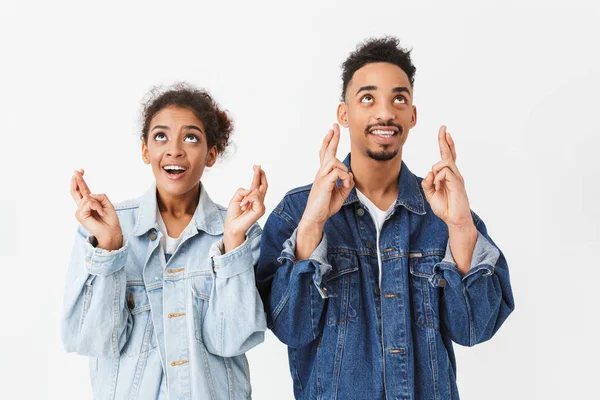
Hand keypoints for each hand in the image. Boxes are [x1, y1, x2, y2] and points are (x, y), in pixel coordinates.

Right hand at [70, 169, 121, 249]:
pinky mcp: (80, 215)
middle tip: (76, 170)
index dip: (81, 180)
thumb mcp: (107, 204)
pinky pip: (89, 203)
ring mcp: (80, 211)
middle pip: (76, 191)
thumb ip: (99, 196)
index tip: (81, 170)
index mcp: (89, 204)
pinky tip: (100, 213)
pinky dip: (97, 206)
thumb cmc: (110, 220)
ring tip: (102, 211)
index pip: (83, 190)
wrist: (112, 231)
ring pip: (87, 197)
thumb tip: (89, 195)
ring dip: (98, 203)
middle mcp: (83, 207)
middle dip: (77, 180)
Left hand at [223, 165, 267, 251]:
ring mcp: (261, 205)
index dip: (258, 175)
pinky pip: (256, 198)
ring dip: (248, 195)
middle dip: (260, 175)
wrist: (232, 226)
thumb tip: (251, 189)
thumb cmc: (234, 214)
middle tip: (257, 167)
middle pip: (263, 185)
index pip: (258, 184)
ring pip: (259, 191)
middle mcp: (259, 201)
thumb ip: (242, 191)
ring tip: (241, 204)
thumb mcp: (235, 198)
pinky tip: (243, 205)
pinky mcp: (260, 210)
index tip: (256, 166)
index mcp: (253, 197)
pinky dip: (248, 199)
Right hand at [296, 124, 354, 259]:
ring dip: (344, 171)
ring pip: (335, 161)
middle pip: (327, 151)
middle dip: (332, 138)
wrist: (316, 217)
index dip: (328, 142)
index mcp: (324, 174)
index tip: (331, 131)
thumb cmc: (325, 206)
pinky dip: (345, 179)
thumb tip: (350, 176)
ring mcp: (321, 176)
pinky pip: (338, 172)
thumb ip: (346, 183)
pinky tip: (343, 187)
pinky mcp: (324, 182)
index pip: (325, 154)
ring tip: (344, 184)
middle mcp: (321, 172)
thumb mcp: (341, 193)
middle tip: (335, 126)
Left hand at [421, 126, 473, 229]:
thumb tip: (429, 172)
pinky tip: (439, 186)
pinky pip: (444, 172)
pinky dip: (437, 178)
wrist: (455, 219)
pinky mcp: (457, 182)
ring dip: (435, 170)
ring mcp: (456, 177)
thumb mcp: (430, 194)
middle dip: (444, 140)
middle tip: (443, 127)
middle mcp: (454, 174)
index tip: (446, 133)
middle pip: (449, 153)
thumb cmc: (445, 207)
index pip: (447, 157)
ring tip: (436, 184)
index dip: (446, 145)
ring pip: (444, 162)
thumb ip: (427, 183)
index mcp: (448, 175)